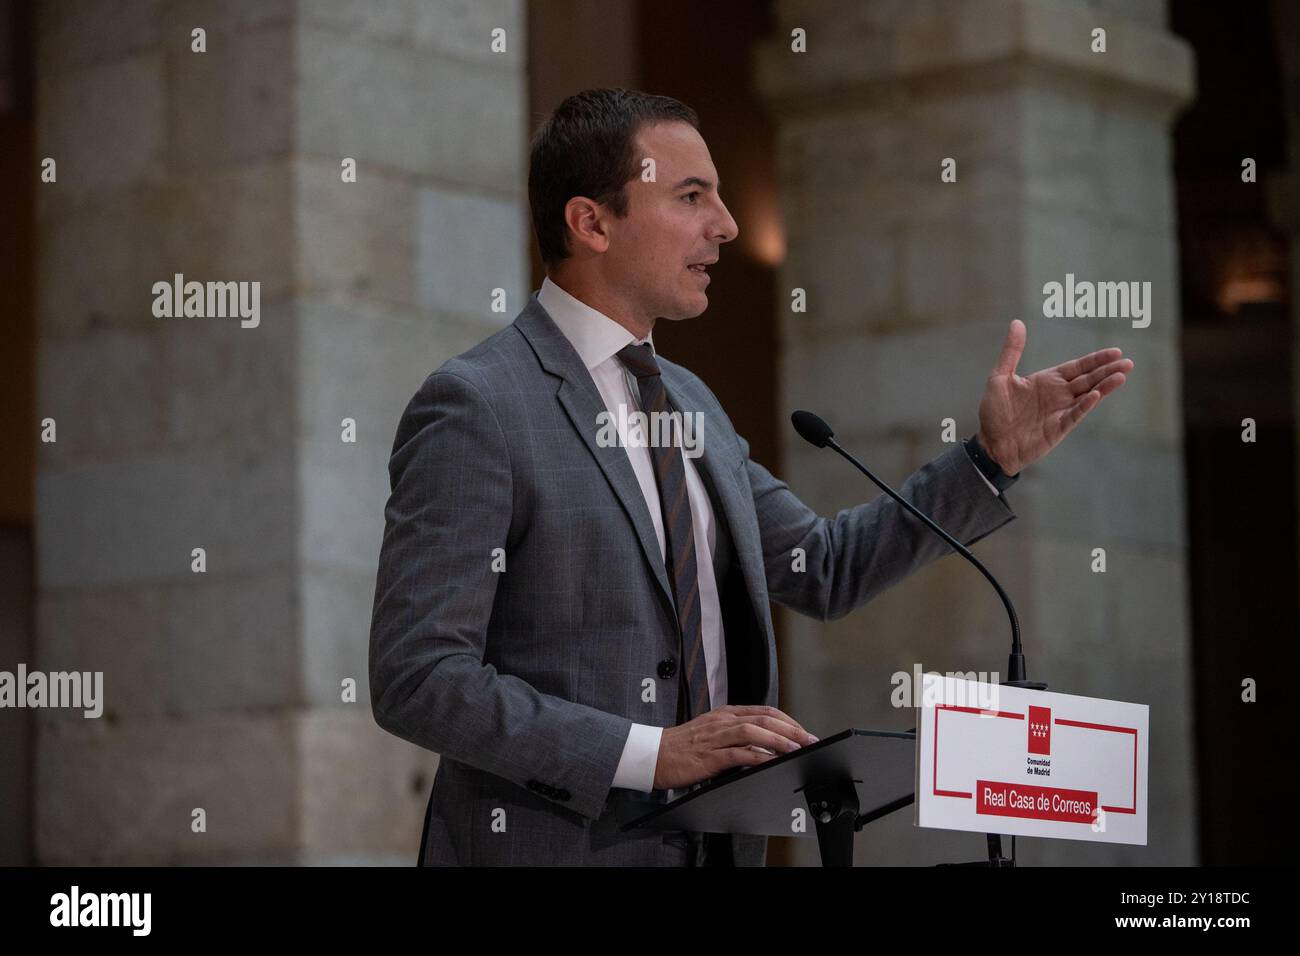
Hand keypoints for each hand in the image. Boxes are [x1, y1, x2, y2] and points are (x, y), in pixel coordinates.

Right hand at [652, 705, 818, 789]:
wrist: (652, 755)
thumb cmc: (681, 747)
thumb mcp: (711, 734)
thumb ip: (735, 736)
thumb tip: (764, 745)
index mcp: (725, 715)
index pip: (764, 711)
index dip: (788, 721)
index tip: (804, 732)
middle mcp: (722, 721)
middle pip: (764, 719)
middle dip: (791, 729)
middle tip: (810, 740)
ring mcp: (715, 738)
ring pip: (754, 731)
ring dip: (779, 739)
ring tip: (797, 748)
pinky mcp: (709, 756)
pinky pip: (738, 753)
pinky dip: (758, 756)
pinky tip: (771, 761)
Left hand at [976, 319, 1133, 474]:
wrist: (990, 443)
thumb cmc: (994, 412)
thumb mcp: (999, 377)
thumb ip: (1011, 351)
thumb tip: (1017, 322)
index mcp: (1047, 381)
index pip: (1078, 367)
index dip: (1096, 359)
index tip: (1115, 351)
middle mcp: (1058, 395)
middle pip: (1088, 379)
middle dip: (1107, 370)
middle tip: (1128, 362)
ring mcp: (1060, 412)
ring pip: (1087, 395)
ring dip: (1104, 386)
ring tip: (1121, 376)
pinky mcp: (1058, 429)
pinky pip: (1074, 415)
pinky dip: (1084, 406)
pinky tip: (1095, 396)